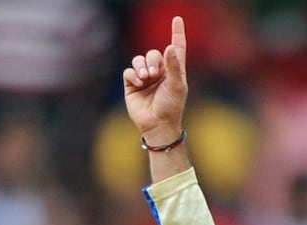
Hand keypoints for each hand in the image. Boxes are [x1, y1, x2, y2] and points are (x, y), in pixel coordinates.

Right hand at [123, 16, 188, 144]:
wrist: (157, 125)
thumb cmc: (171, 106)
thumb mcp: (177, 85)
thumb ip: (173, 66)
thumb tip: (169, 46)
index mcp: (174, 70)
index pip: (176, 47)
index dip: (177, 33)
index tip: (177, 19)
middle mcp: (160, 71)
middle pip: (153, 53)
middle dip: (153, 60)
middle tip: (153, 74)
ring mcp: (145, 77)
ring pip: (139, 59)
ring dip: (141, 66)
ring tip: (145, 77)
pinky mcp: (132, 84)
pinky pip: (129, 71)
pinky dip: (133, 74)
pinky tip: (138, 82)